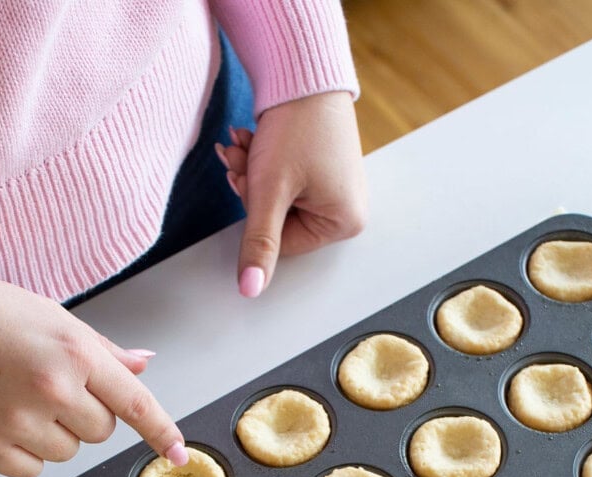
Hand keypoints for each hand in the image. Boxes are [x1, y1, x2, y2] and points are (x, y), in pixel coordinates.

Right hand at [0, 275, 186, 476]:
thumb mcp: (55, 318)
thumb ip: (104, 350)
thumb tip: (144, 364)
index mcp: (75, 354)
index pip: (135, 403)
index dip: (161, 432)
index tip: (178, 452)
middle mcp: (53, 390)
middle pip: (101, 432)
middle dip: (86, 414)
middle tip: (51, 388)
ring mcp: (19, 422)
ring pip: (68, 453)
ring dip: (55, 434)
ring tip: (21, 399)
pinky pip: (33, 470)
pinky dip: (25, 453)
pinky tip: (4, 420)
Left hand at [215, 91, 366, 296]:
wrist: (303, 71)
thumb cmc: (297, 127)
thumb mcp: (270, 192)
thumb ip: (259, 244)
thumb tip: (250, 290)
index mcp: (344, 223)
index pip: (282, 244)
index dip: (258, 216)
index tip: (252, 184)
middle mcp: (345, 209)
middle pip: (278, 221)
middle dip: (253, 189)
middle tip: (246, 158)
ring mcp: (333, 189)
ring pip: (274, 199)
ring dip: (252, 173)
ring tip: (247, 144)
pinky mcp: (320, 170)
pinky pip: (282, 181)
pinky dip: (262, 163)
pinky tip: (253, 141)